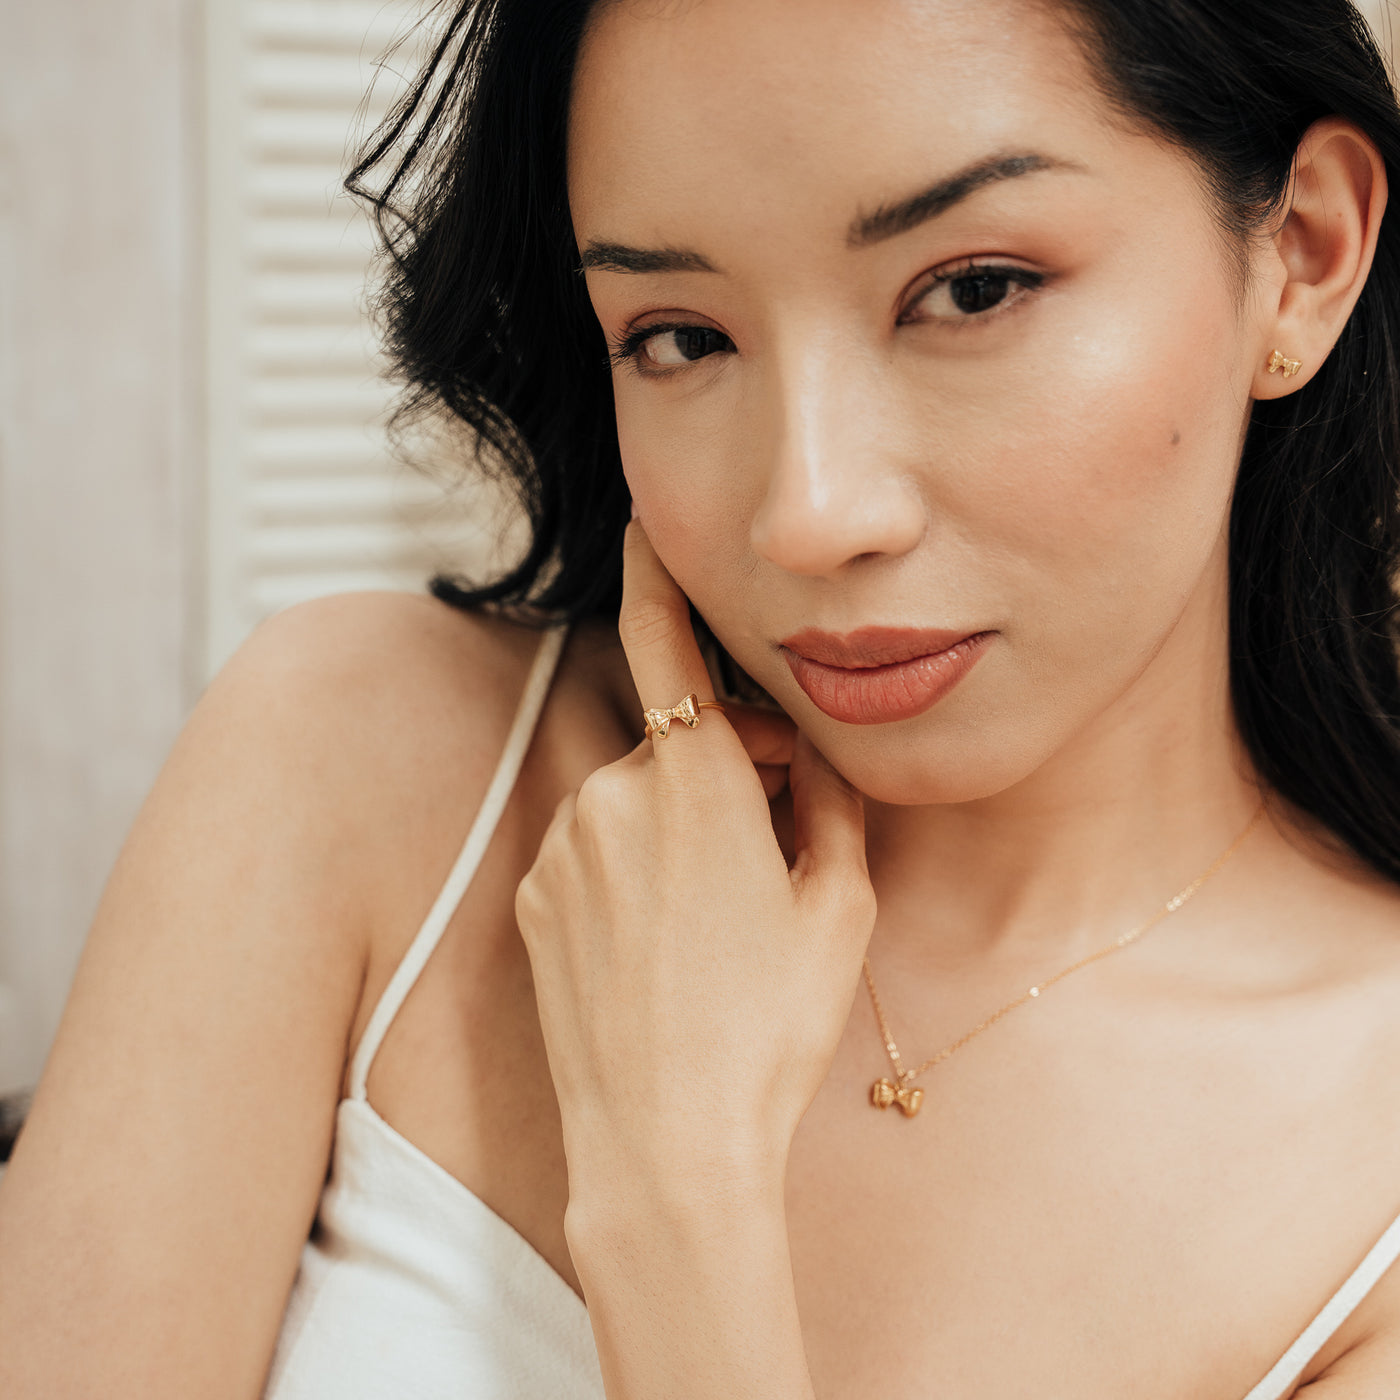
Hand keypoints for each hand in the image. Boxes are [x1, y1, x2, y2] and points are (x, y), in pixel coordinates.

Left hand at [515, 521, 876, 1212]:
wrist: (665, 1142)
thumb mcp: (839, 910)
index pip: (667, 643)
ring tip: (717, 913)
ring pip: (632, 798)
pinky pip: (590, 848)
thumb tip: (814, 753)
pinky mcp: (535, 896)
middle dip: (726, 760)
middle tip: (778, 828)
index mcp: (697, 783)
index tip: (641, 525)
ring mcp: (564, 848)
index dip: (655, 575)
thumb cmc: (768, 1029)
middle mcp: (615, 796)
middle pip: (676, 740)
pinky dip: (628, 864)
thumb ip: (830, 805)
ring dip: (676, 818)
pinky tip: (663, 940)